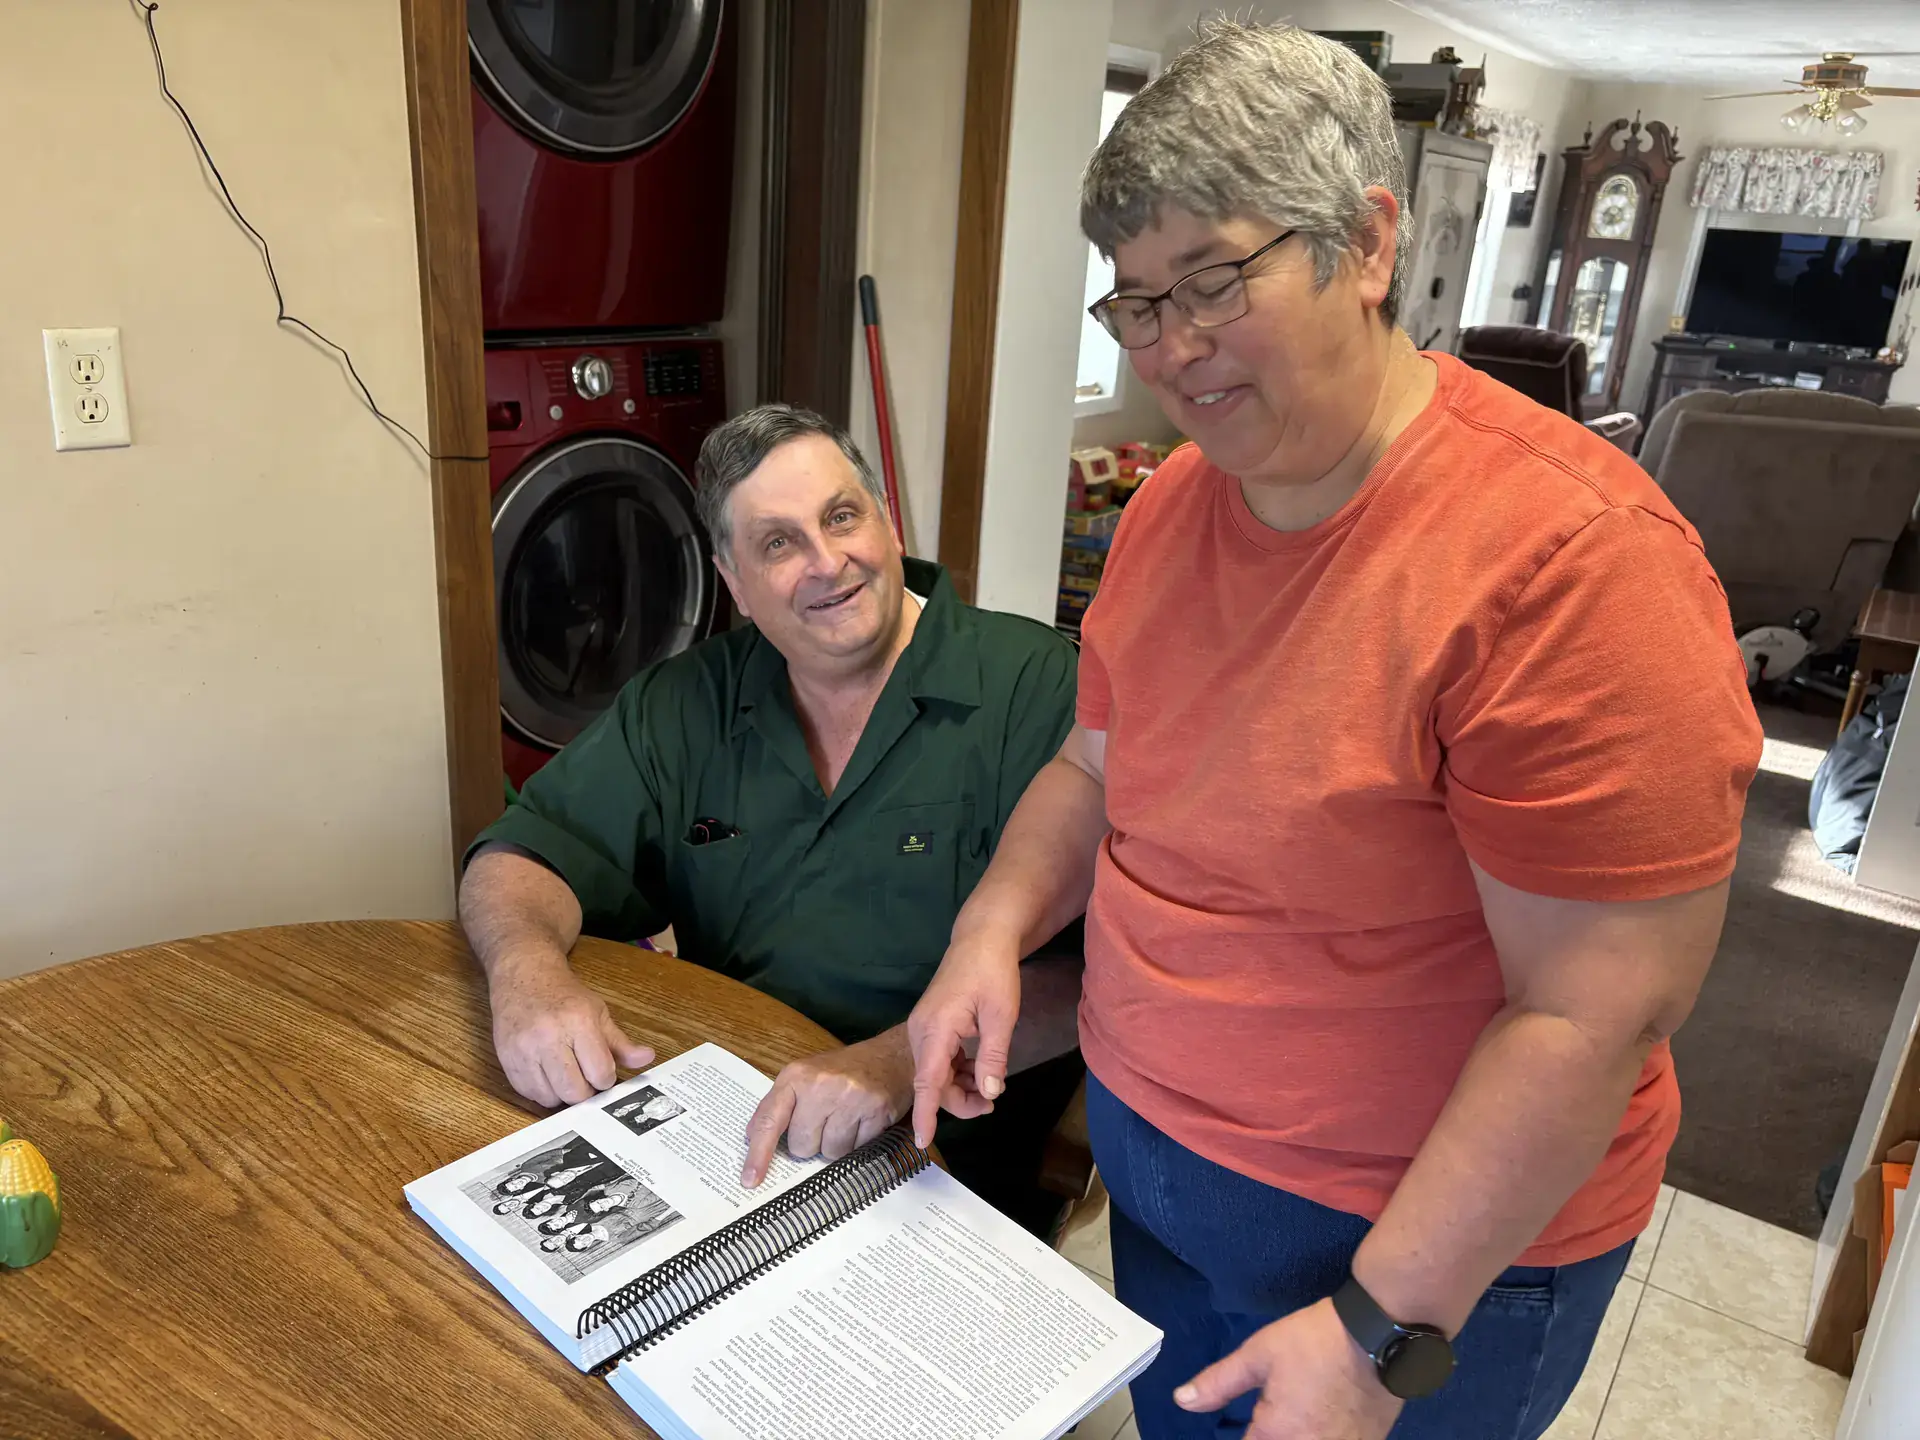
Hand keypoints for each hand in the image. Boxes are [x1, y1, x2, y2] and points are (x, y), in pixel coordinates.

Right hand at [487, 950, 653, 1107]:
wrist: (523, 977)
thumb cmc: (564, 996)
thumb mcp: (598, 1012)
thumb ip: (621, 1042)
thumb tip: (646, 1057)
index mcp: (579, 1022)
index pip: (600, 1073)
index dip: (605, 1078)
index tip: (602, 1071)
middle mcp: (549, 1036)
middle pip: (574, 1092)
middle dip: (585, 1092)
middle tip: (584, 1078)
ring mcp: (524, 1049)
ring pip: (550, 1098)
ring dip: (561, 1094)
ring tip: (565, 1074)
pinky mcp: (506, 1059)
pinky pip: (528, 1094)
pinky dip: (541, 1091)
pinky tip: (546, 1074)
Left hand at [741, 1029, 915, 1185]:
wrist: (894, 1055)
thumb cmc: (845, 1071)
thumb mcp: (806, 1077)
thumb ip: (781, 1106)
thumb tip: (754, 1140)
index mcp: (796, 1076)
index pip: (769, 1120)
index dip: (758, 1153)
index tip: (750, 1180)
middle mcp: (821, 1085)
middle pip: (802, 1146)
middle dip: (812, 1143)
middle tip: (827, 1120)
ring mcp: (851, 1097)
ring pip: (830, 1153)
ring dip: (837, 1144)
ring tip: (848, 1119)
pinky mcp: (877, 1110)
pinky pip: (857, 1150)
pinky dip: (860, 1142)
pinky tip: (865, 1121)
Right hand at [905, 927, 1022, 1147]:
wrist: (981, 939)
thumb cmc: (993, 973)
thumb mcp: (1001, 1016)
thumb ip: (993, 1058)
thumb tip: (989, 1094)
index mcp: (936, 1028)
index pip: (927, 1082)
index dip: (926, 1114)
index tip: (921, 1142)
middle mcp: (921, 1031)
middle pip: (932, 1082)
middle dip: (958, 1100)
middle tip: (991, 1104)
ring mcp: (923, 1028)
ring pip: (934, 1073)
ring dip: (958, 1087)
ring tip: (989, 1087)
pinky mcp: (930, 1026)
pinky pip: (937, 1060)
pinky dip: (956, 1071)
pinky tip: (978, 1070)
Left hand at [1173, 1299, 1402, 1439]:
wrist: (1379, 1334)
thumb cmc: (1313, 1341)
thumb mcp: (1259, 1355)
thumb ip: (1219, 1383)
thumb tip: (1181, 1401)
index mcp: (1277, 1435)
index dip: (1242, 1438)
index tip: (1248, 1427)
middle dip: (1268, 1437)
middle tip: (1270, 1418)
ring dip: (1297, 1436)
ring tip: (1298, 1413)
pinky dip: (1323, 1436)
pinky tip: (1320, 1420)